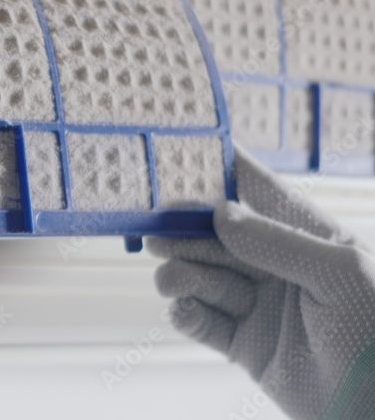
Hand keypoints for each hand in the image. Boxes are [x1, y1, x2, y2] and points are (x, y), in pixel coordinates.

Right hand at [148, 148, 374, 419]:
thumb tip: (220, 214)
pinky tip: (181, 309)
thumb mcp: (340, 275)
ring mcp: (261, 306)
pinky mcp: (245, 346)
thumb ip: (277, 241)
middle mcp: (281, 268)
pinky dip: (186, 314)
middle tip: (156, 232)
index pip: (263, 193)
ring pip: (206, 279)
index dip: (226, 169)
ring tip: (169, 280)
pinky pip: (204, 323)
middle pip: (220, 239)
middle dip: (187, 234)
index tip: (184, 150)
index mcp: (311, 240)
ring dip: (182, 275)